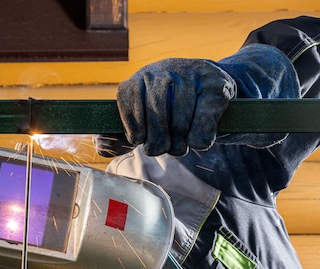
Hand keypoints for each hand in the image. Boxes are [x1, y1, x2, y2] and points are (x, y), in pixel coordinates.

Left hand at [113, 58, 236, 155]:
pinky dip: (199, 142)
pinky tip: (198, 138)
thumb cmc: (175, 108)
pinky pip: (202, 128)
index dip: (134, 130)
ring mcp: (192, 76)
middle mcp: (165, 70)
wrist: (218, 83)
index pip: (127, 102)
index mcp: (142, 77)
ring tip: (181, 143)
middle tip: (164, 147)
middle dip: (158, 143)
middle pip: (154, 119)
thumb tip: (101, 146)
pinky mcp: (217, 88)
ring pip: (179, 127)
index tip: (141, 138)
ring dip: (180, 145)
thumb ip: (124, 133)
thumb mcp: (148, 114)